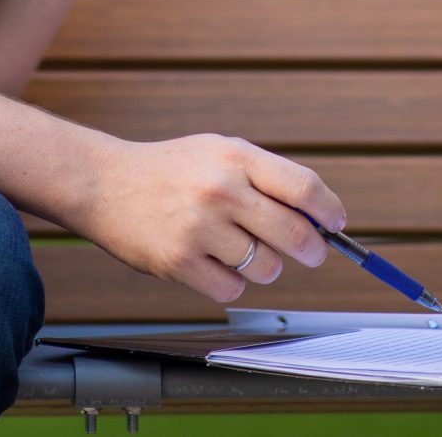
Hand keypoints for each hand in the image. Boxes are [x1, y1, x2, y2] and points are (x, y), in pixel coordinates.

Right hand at [71, 134, 343, 302]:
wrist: (104, 184)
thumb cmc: (171, 171)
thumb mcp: (218, 153)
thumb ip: (265, 178)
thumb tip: (318, 217)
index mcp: (236, 157)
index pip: (304, 187)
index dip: (329, 210)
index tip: (337, 224)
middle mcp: (220, 190)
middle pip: (295, 234)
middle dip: (313, 250)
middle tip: (312, 254)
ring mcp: (199, 227)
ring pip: (266, 268)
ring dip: (264, 267)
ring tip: (241, 250)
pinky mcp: (179, 262)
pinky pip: (232, 289)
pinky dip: (230, 282)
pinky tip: (213, 263)